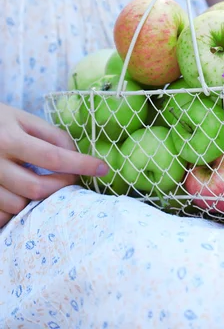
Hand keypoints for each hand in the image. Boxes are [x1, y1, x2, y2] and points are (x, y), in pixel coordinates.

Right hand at [0, 103, 108, 228]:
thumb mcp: (23, 118)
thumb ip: (51, 135)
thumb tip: (75, 154)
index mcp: (9, 139)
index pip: (52, 157)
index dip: (80, 164)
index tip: (102, 168)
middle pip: (36, 188)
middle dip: (61, 186)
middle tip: (72, 178)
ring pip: (18, 205)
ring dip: (38, 199)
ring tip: (44, 183)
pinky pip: (1, 215)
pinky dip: (16, 209)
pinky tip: (22, 194)